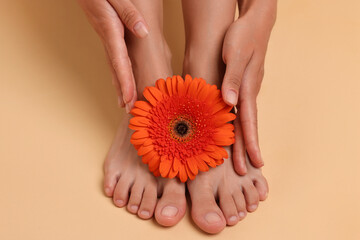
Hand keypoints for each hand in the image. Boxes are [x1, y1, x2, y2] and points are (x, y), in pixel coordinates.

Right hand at [78, 0, 148, 111]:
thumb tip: (143, 31)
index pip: (120, 63)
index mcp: (111, 33)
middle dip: (124, 93)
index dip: (125, 83)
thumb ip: (129, 14)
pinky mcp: (108, 38)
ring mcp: (106, 41)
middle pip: (117, 71)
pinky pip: (114, 62)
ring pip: (114, 69)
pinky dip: (118, 76)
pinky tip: (120, 83)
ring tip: (125, 105)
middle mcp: (108, 41)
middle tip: (130, 112)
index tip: (130, 99)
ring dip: (120, 87)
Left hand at [221, 0, 275, 173]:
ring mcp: (245, 89)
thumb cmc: (243, 36)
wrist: (253, 22)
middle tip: (247, 171)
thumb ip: (232, 79)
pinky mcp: (240, 84)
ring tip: (239, 159)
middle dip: (247, 149)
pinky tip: (230, 131)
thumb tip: (229, 102)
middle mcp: (247, 93)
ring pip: (242, 119)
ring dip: (240, 140)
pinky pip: (237, 109)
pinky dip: (234, 124)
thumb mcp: (235, 54)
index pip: (248, 122)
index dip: (249, 143)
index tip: (253, 162)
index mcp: (247, 88)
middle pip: (246, 126)